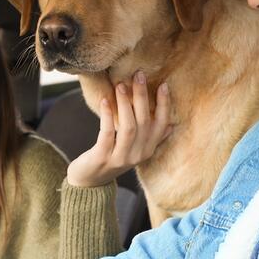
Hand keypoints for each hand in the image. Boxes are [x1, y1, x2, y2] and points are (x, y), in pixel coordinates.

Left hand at [66, 71, 171, 186]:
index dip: (164, 105)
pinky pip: (107, 134)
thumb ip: (150, 138)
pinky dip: (107, 115)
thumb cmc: (111, 158)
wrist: (89, 182)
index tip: (163, 85)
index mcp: (147, 149)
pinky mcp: (103, 157)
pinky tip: (105, 101)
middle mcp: (138, 154)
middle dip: (142, 97)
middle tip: (138, 75)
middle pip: (144, 122)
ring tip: (120, 85)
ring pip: (129, 127)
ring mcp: (121, 157)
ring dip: (125, 104)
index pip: (161, 125)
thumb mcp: (134, 150)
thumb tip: (170, 124)